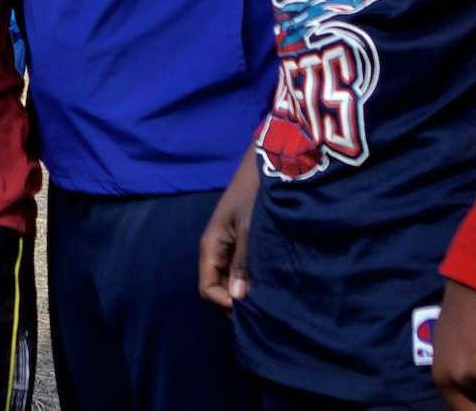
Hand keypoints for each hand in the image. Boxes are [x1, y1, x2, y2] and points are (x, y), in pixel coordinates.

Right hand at [198, 157, 259, 309]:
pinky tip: (268, 283)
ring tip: (267, 299)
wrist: (267, 166)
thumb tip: (238, 298)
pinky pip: (241, 269)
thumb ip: (242, 264)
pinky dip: (251, 279)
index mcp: (210, 247)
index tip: (250, 308)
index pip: (207, 288)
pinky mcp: (242, 242)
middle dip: (235, 301)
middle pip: (218, 287)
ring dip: (245, 291)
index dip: (225, 302)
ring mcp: (228, 246)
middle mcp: (215, 250)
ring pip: (230, 279)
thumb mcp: (248, 230)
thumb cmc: (254, 196)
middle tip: (262, 310)